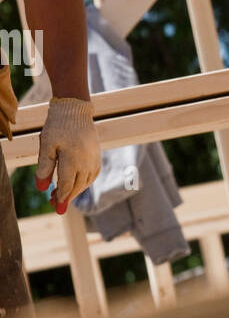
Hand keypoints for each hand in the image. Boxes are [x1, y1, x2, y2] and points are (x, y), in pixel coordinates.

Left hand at [35, 97, 101, 213]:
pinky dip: (84, 183)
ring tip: (62, 194)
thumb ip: (44, 167)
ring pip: (86, 182)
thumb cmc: (58, 126)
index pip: (66, 185)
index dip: (60, 197)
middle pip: (77, 186)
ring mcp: (94, 159)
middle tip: (54, 204)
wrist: (75, 110)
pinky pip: (93, 175)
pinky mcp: (97, 156)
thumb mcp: (46, 145)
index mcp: (73, 159)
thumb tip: (42, 189)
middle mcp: (86, 162)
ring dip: (75, 191)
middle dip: (66, 197)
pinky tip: (76, 184)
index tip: (55, 207)